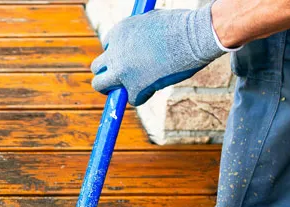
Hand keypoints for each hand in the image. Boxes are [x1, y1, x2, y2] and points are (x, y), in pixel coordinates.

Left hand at [90, 5, 224, 106]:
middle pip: (97, 67)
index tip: (128, 61)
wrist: (192, 37)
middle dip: (107, 74)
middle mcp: (115, 51)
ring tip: (128, 91)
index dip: (118, 56)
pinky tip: (155, 88)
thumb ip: (138, 37)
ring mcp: (122, 71)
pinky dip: (142, 97)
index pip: (108, 47)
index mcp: (119, 31)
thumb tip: (139, 49)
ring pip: (100, 85)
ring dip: (112, 90)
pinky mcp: (133, 88)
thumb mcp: (151, 23)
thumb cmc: (180, 27)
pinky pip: (131, 99)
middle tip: (118, 82)